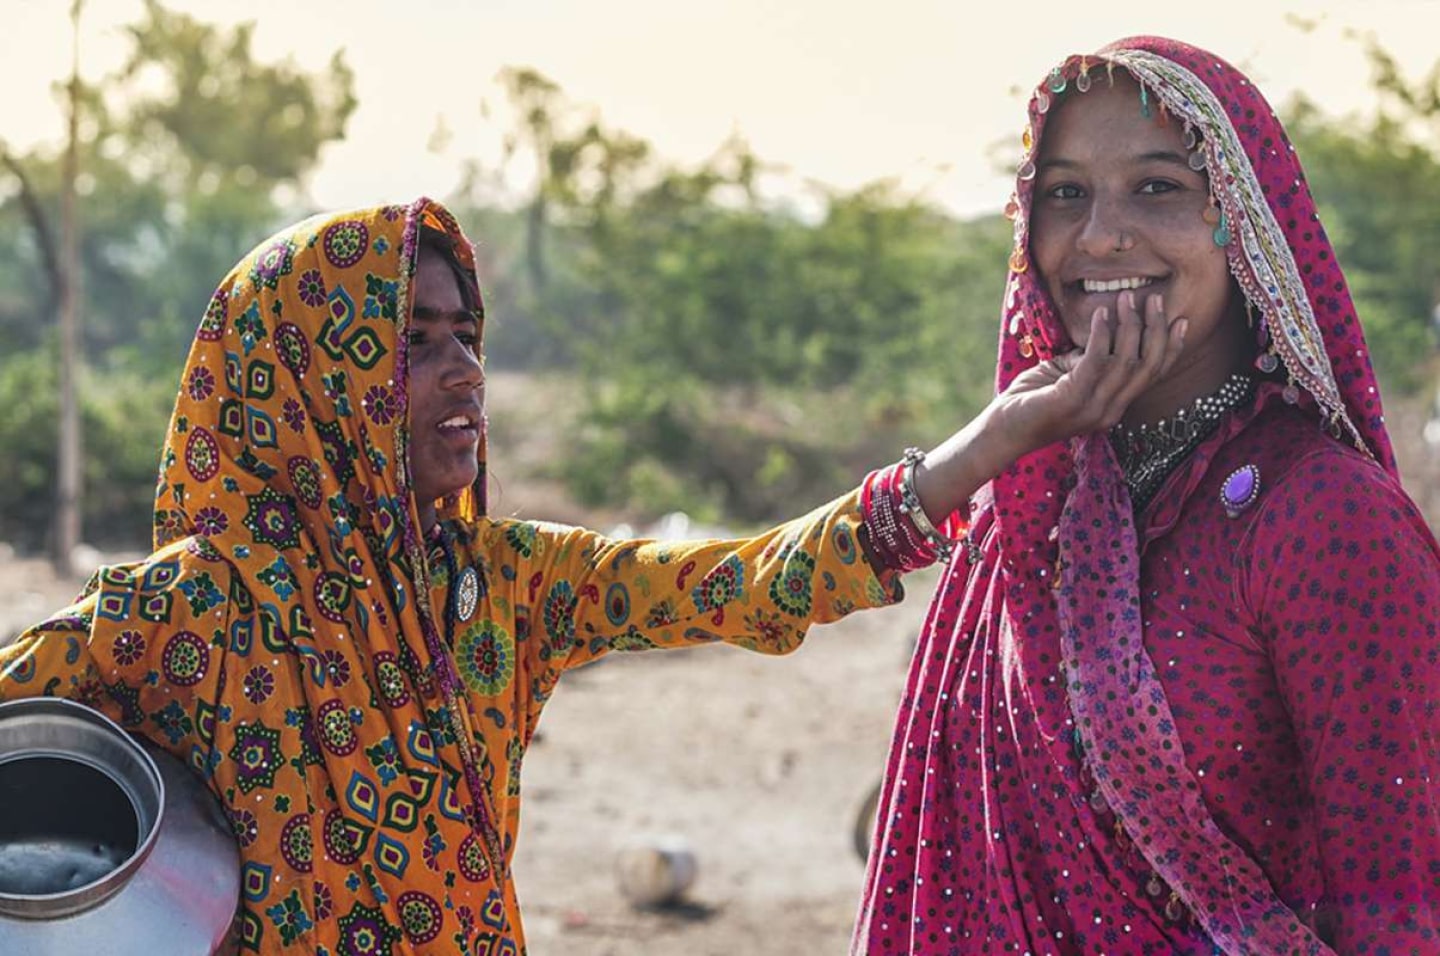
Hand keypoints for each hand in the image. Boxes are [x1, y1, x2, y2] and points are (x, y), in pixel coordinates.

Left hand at [994, 291, 1185, 450]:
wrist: (1001, 431)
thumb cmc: (1031, 400)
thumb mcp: (1068, 376)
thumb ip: (1090, 360)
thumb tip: (1106, 331)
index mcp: (1113, 407)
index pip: (1153, 377)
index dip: (1170, 348)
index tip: (1180, 320)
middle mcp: (1109, 411)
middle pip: (1148, 367)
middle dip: (1155, 330)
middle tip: (1154, 299)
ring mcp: (1092, 409)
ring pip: (1127, 361)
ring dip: (1129, 325)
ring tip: (1127, 297)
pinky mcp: (1071, 400)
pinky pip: (1096, 361)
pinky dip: (1102, 333)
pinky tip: (1100, 312)